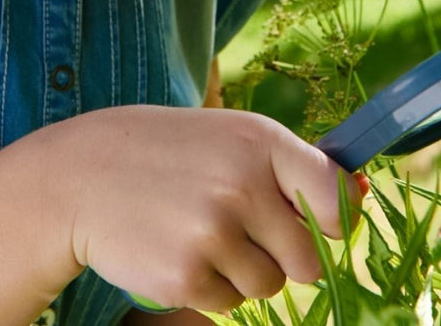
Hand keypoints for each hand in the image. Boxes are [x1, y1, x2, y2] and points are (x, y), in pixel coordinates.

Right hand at [47, 105, 362, 311]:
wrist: (80, 176)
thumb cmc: (169, 155)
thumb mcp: (229, 138)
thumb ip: (291, 168)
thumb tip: (360, 198)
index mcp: (260, 142)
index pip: (334, 198)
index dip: (330, 220)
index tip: (310, 221)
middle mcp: (242, 186)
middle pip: (308, 260)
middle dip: (282, 256)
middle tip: (237, 228)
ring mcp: (213, 233)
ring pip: (268, 286)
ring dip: (241, 271)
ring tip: (198, 233)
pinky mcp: (185, 276)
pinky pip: (228, 303)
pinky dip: (208, 286)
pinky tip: (175, 250)